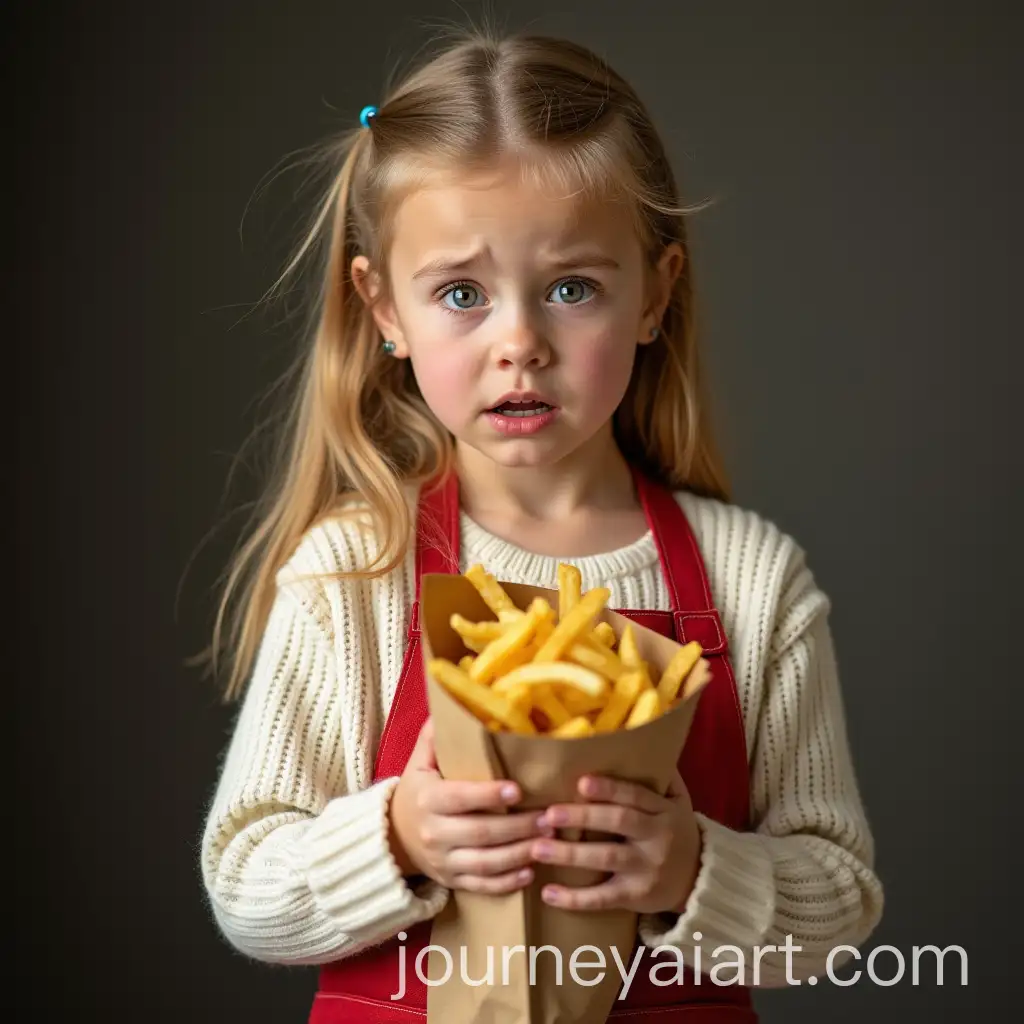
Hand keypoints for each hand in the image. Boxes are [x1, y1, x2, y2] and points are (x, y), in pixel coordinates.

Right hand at [387, 718, 551, 893]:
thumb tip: (454, 702)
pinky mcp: (452, 881)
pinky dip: (507, 883)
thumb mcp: (419, 761)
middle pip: (481, 833)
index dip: (488, 796)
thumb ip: (435, 736)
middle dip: (519, 827)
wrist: (392, 838)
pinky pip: (482, 887)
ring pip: (486, 863)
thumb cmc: (417, 791)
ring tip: (549, 841)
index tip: (518, 790)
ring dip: (520, 854)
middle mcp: (434, 833)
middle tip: (550, 816)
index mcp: (427, 799)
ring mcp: (443, 861)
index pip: (460, 798)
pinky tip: (531, 872)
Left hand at [531, 770, 701, 913]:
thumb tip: (643, 737)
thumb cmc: (676, 831)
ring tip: (536, 849)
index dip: (609, 788)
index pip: (635, 796)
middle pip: (618, 823)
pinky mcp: (635, 897)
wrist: (699, 879)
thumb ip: (662, 776)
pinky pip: (603, 899)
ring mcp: (646, 869)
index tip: (581, 782)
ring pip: (606, 859)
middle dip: (582, 817)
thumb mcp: (678, 801)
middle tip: (548, 814)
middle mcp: (657, 838)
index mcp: (663, 811)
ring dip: (570, 854)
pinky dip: (574, 899)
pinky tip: (547, 893)